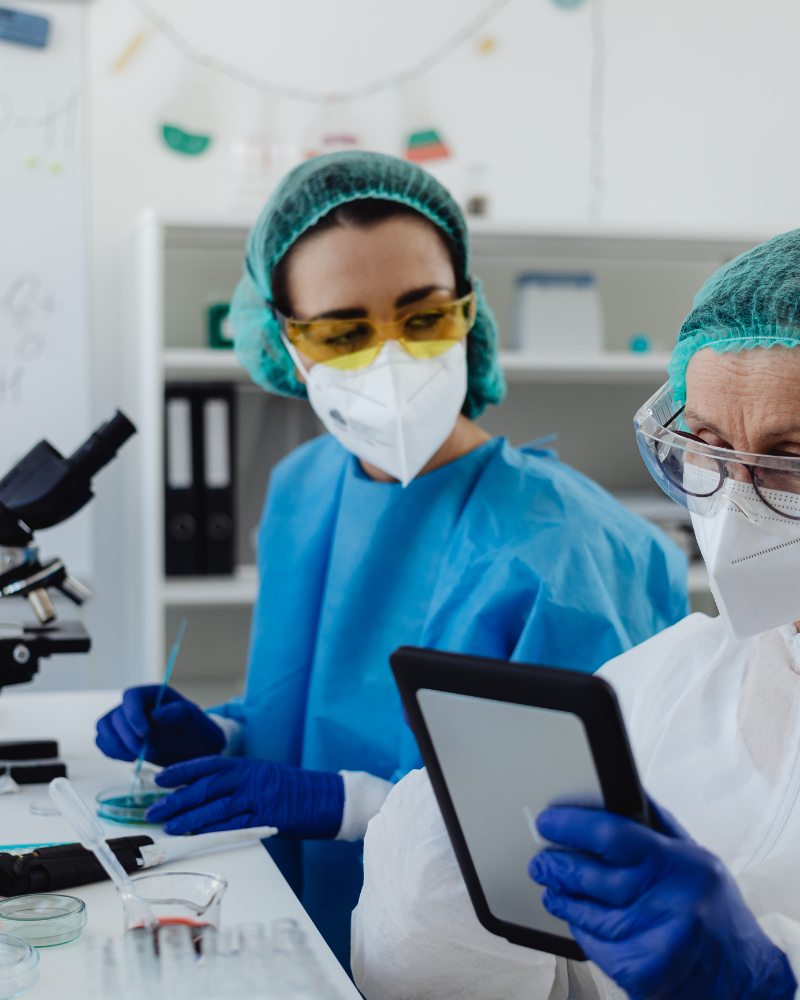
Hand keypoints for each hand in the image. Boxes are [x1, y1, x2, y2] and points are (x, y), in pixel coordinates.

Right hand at [95, 686, 224, 765]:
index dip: (133, 715)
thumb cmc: (197, 730)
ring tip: (137, 757)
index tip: (145, 735)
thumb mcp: (196, 721)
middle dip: (129, 738)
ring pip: (104, 728)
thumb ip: (180, 713)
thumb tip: (155, 714)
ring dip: (117, 746)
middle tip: (149, 753)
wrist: (195, 748)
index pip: (132, 696)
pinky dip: (111, 752)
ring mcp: (124, 720)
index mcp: (154, 694)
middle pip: (116, 716)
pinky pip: (102, 741)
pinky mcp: (118, 736)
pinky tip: (130, 758)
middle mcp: (136, 704)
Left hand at [145, 756, 344, 838]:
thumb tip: (195, 793)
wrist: (322, 797)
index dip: (180, 771)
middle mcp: (247, 778)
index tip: (159, 779)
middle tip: (154, 810)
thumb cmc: (288, 787)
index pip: (205, 764)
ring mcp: (256, 798)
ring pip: (214, 809)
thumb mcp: (259, 774)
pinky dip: (211, 831)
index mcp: (244, 765)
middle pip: (204, 788)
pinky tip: (196, 835)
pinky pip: (232, 826)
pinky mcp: (264, 818)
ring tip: (168, 826)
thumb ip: (232, 780)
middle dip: (175, 800)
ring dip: (188, 819)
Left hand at [528, 802, 796, 999]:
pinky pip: (595, 946)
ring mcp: (657, 939)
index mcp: (681, 863)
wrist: (746, 982)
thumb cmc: (719, 915)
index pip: (612, 834)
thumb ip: (658, 826)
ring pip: (588, 913)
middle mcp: (671, 900)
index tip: (548, 822)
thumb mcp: (699, 861)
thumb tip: (621, 788)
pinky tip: (576, 920)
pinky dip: (581, 931)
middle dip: (557, 866)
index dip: (571, 826)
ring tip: (552, 889)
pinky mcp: (644, 973)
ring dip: (562, 899)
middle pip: (591, 876)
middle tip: (540, 860)